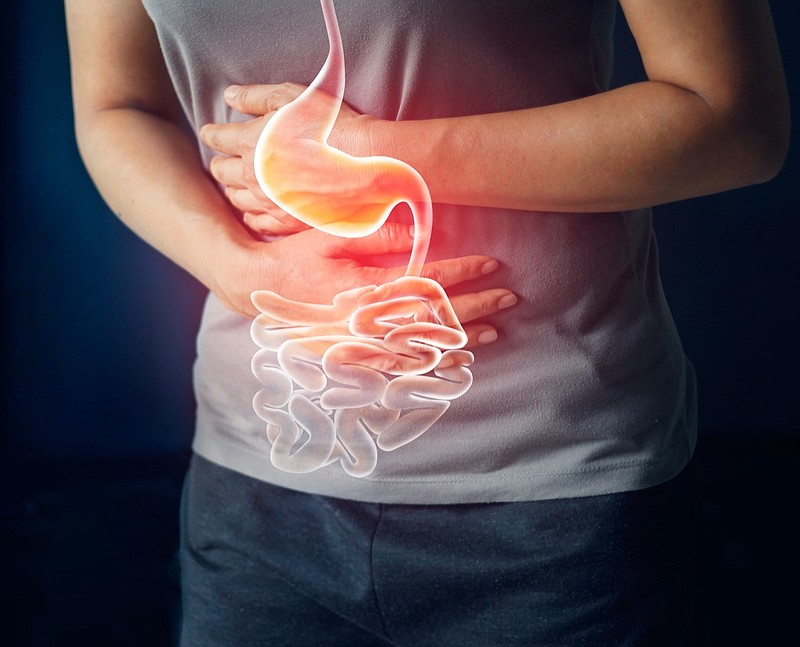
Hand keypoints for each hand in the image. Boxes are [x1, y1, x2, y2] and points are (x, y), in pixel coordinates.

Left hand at [200, 82, 365, 235]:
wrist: (365, 166)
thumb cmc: (333, 127)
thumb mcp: (294, 98)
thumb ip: (257, 96)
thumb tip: (229, 96)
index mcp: (250, 141)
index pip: (218, 137)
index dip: (212, 132)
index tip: (210, 132)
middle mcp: (253, 175)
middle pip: (222, 171)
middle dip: (219, 163)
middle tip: (221, 160)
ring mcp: (269, 203)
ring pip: (236, 199)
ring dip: (233, 189)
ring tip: (237, 184)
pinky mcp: (286, 223)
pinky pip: (257, 224)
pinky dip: (251, 215)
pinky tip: (255, 210)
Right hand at [208, 222, 513, 346]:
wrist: (254, 289)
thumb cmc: (295, 256)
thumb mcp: (330, 235)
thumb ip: (376, 234)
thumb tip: (422, 230)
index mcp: (364, 286)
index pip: (425, 278)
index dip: (462, 270)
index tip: (492, 262)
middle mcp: (366, 320)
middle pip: (432, 315)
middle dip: (475, 306)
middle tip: (509, 298)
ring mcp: (361, 342)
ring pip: (421, 344)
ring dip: (460, 339)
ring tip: (496, 331)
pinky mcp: (353, 354)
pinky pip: (400, 364)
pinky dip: (431, 362)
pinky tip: (456, 361)